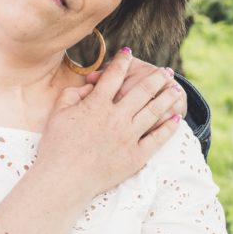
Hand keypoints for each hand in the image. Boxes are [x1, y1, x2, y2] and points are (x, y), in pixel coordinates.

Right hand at [37, 49, 181, 199]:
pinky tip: (175, 118)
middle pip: (142, 91)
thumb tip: (90, 87)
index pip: (113, 76)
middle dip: (156, 78)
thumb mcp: (57, 113)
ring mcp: (128, 137)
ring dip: (167, 97)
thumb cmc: (56, 146)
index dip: (122, 62)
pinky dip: (168, 127)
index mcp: (96, 105)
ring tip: (176, 90)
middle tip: (166, 71)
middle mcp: (116, 117)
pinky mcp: (136, 156)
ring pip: (154, 111)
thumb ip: (73, 94)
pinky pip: (157, 138)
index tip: (128, 53)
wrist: (64, 180)